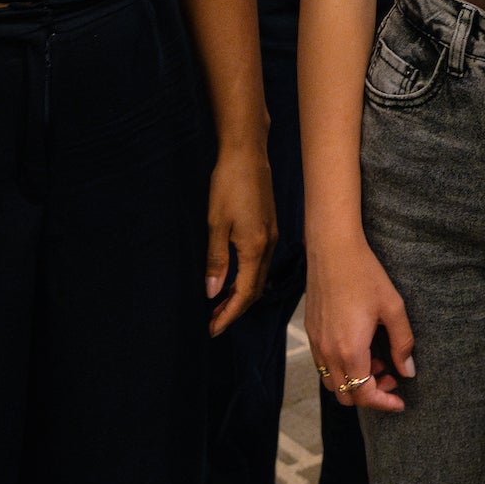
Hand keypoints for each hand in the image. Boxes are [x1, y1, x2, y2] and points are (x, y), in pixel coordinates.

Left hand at [205, 144, 277, 334]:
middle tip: (212, 321)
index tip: (212, 330)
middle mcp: (269, 246)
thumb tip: (212, 293)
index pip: (244, 294)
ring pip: (258, 276)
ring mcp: (272, 235)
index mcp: (256, 248)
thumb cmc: (228, 186)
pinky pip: (260, 263)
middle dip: (234, 309)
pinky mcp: (270, 226)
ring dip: (240, 293)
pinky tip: (233, 277)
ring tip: (218, 304)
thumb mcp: (216, 224)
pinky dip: (246, 277)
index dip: (228, 315)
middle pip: (255, 289)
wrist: (247, 153)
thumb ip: (216, 260)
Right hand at [306, 236, 414, 414]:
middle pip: (345, 395)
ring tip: (376, 361)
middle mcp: (328, 353)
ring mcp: (316, 343)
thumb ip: (402, 343)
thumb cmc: (365, 275)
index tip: (400, 401)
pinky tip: (358, 347)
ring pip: (332, 382)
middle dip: (369, 395)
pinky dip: (341, 368)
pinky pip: (323, 365)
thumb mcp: (393, 307)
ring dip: (354, 382)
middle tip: (390, 378)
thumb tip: (407, 372)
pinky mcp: (311, 332)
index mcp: (349, 350)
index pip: (364, 394)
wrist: (332, 249)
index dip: (384, 403)